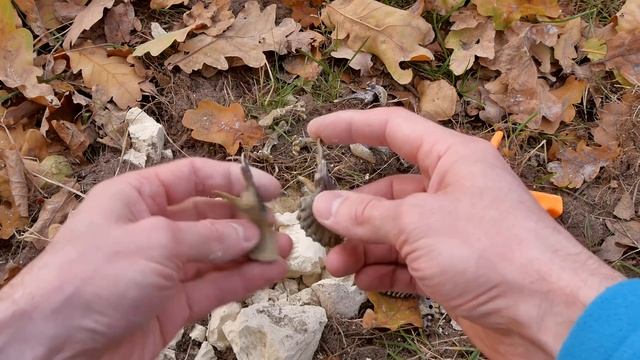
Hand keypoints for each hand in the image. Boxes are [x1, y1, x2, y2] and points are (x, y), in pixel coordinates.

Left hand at [0, 158, 291, 359]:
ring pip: (217, 254)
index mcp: (136, 198)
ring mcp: (163, 269)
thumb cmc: (93, 277)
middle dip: (246, 219)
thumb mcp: (155, 242)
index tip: (271, 188)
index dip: (232, 180)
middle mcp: (152, 229)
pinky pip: (214, 285)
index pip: (192, 178)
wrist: (55, 347)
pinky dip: (242, 279)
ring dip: (251, 251)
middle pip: (209, 216)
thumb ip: (209, 236)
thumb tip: (251, 232)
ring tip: (286, 249)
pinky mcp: (171, 305)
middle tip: (281, 224)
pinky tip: (271, 273)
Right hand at [308, 108, 623, 358]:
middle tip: (322, 230)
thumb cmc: (492, 251)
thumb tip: (324, 204)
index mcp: (453, 159)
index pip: (393, 129)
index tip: (316, 132)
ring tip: (337, 264)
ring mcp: (454, 232)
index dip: (351, 127)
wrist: (548, 314)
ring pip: (396, 231)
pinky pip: (409, 262)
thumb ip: (366, 214)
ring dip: (364, 246)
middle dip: (353, 211)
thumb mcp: (417, 224)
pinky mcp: (455, 268)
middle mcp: (453, 191)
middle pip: (389, 191)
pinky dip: (385, 269)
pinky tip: (365, 279)